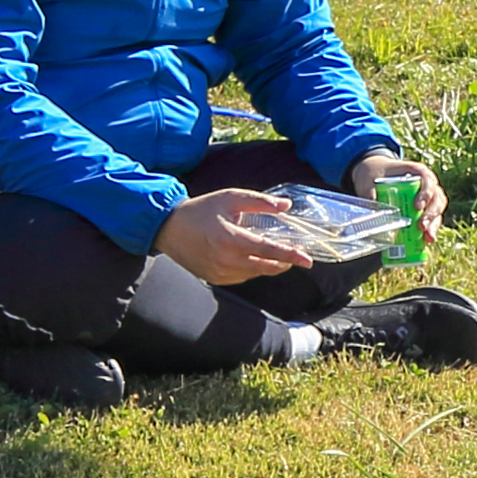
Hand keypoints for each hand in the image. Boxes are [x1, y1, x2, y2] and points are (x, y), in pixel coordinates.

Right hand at [156, 189, 309, 284]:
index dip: (291, 256)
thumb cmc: (201, 210)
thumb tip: (286, 206)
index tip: (308, 260)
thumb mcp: (230, 198)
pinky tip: (253, 257)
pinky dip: (252, 269)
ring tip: (277, 254)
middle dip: (284, 262)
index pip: (268, 251)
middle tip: (297, 255)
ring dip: (269, 265)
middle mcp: (225, 260)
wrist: (168, 228)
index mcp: (230, 240)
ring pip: (255, 273)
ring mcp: (219, 273)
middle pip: (266, 267)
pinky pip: (242, 277)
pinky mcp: (214, 279)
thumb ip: (260, 201)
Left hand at [344, 148, 445, 236]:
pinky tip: (426, 241)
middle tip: (422, 226)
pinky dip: (430, 230)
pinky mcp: (424, 209)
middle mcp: (427, 184)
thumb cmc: (374, 173)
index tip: (417, 206)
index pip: (428, 181)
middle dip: (431, 214)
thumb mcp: (369, 180)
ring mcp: (428, 197)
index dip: (426, 194)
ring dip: (433, 224)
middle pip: (437, 198)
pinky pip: (432, 219)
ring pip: (437, 210)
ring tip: (428, 238)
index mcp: (417, 171)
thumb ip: (371, 193)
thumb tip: (374, 210)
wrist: (374, 173)